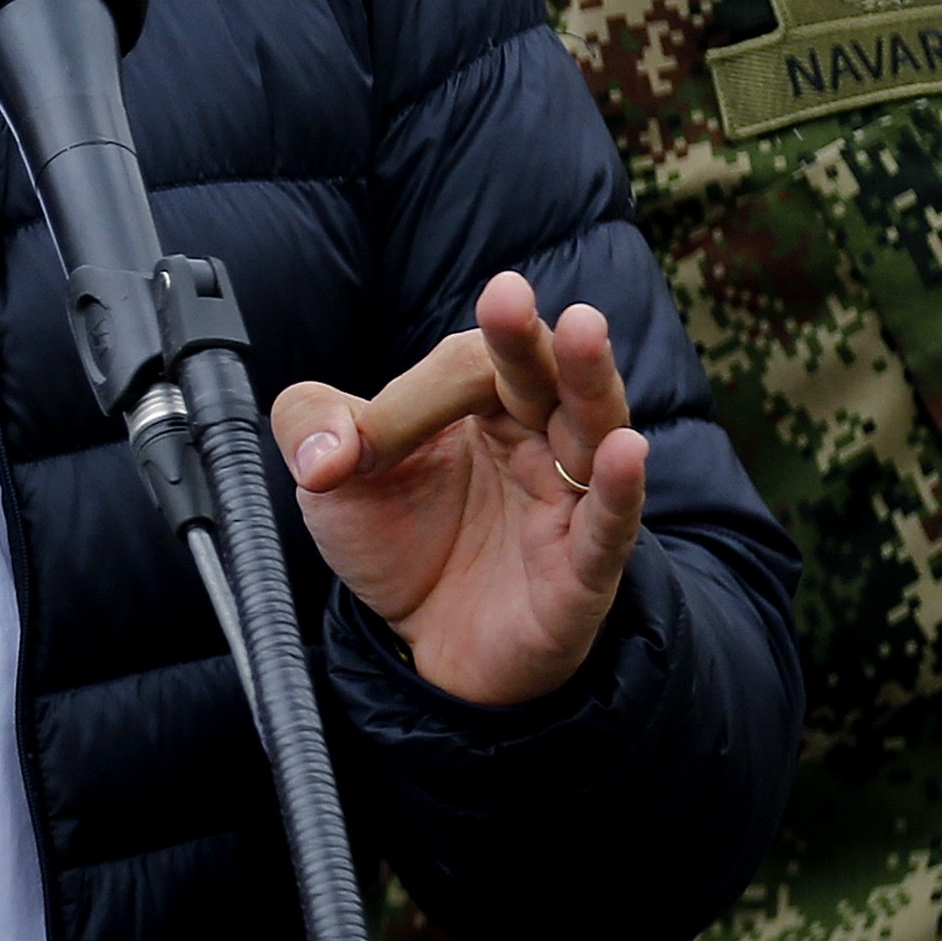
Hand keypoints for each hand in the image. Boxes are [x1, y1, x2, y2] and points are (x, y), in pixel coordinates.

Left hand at [266, 269, 644, 707]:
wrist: (427, 648)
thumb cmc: (400, 542)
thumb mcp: (334, 481)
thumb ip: (315, 433)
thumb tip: (324, 451)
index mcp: (481, 401)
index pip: (465, 368)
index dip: (412, 400)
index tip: (356, 447)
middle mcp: (536, 438)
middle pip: (543, 373)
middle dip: (525, 335)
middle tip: (507, 292)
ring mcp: (566, 502)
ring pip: (592, 428)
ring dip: (589, 380)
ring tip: (583, 331)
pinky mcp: (584, 572)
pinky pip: (610, 525)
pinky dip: (621, 489)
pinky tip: (626, 453)